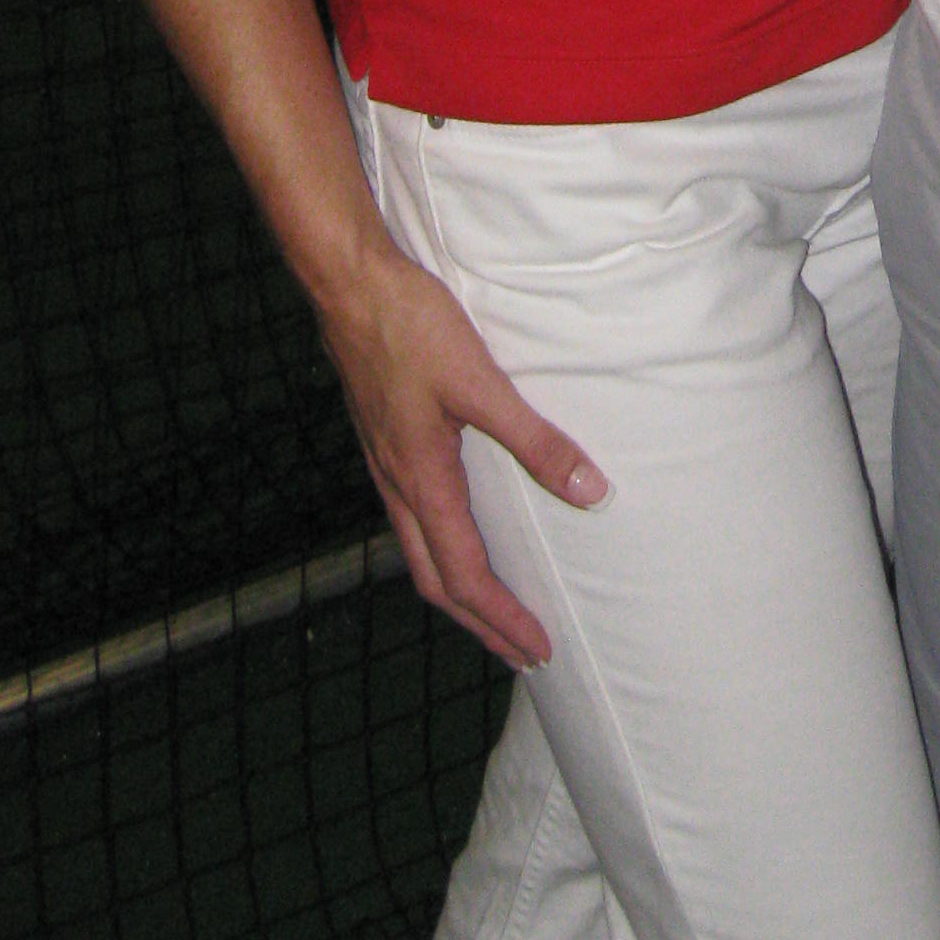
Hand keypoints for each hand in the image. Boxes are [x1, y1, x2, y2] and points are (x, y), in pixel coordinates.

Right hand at [314, 235, 607, 668]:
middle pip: (436, 581)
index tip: (538, 649)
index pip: (465, 576)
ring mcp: (384, 466)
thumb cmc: (412, 329)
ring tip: (493, 608)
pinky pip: (411, 520)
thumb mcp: (482, 383)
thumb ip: (535, 440)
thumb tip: (590, 491)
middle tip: (522, 652)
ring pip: (419, 552)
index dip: (502, 619)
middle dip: (480, 624)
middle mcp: (397, 485)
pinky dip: (439, 550)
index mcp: (423, 481)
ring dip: (457, 591)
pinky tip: (457, 532)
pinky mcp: (383, 443)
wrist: (349, 287)